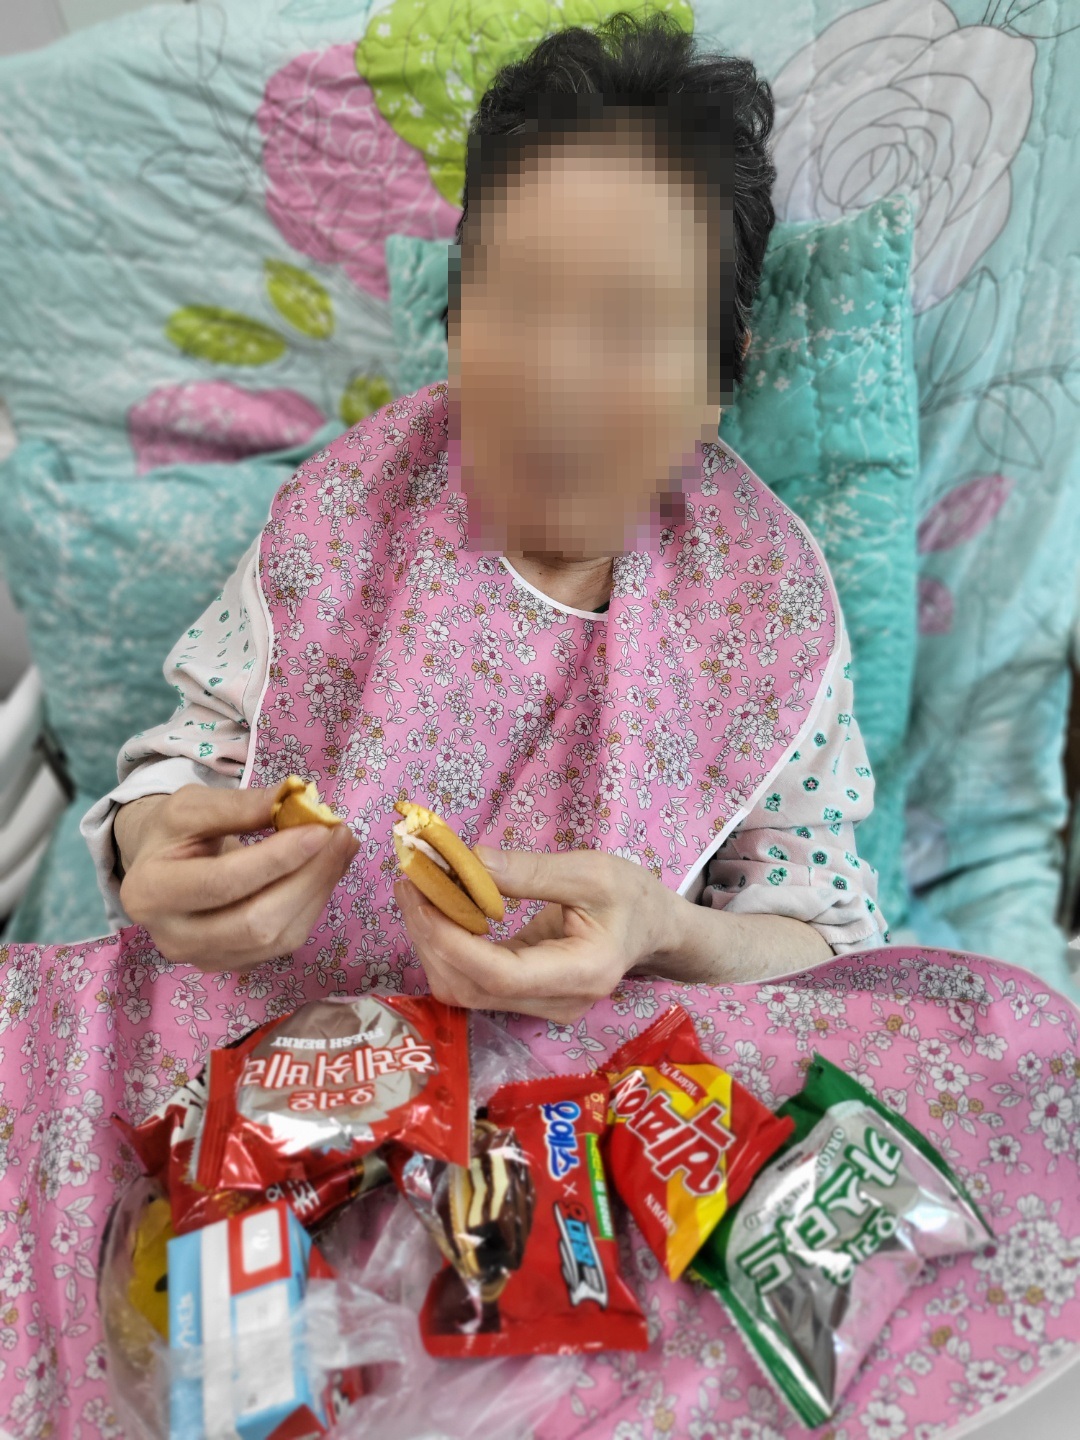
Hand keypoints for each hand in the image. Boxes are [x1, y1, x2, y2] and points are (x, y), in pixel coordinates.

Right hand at [117, 785, 358, 971]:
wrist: (161, 869)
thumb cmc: (174, 833)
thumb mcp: (191, 806)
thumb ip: (238, 805)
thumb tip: (292, 797)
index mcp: (150, 892)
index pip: (222, 883)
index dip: (276, 859)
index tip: (319, 831)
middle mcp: (173, 938)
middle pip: (255, 923)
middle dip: (308, 879)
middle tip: (341, 837)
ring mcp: (204, 959)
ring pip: (277, 939)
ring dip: (319, 891)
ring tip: (342, 848)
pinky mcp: (233, 965)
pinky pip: (284, 944)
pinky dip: (313, 905)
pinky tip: (327, 870)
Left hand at [394, 847, 676, 1022]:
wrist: (654, 929)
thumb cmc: (632, 897)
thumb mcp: (592, 871)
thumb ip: (529, 871)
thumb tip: (468, 861)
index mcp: (583, 972)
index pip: (501, 975)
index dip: (452, 939)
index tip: (422, 893)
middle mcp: (557, 1004)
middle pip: (471, 987)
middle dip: (430, 935)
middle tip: (409, 879)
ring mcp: (538, 1008)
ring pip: (462, 990)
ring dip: (430, 942)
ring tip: (416, 889)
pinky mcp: (523, 999)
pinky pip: (471, 982)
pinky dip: (445, 946)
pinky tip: (435, 909)